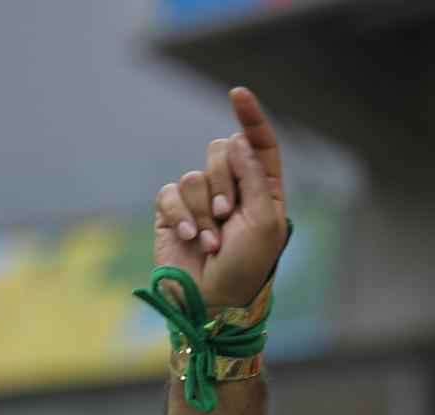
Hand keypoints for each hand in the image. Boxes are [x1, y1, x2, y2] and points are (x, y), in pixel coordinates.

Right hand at [153, 87, 288, 309]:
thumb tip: (237, 140)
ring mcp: (201, 200)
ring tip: (212, 242)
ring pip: (194, 175)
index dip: (250, 117)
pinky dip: (182, 216)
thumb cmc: (247, 267)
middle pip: (220, 151)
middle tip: (229, 216)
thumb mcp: (263, 222)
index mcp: (263, 190)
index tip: (237, 93)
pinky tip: (193, 239)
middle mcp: (232, 190)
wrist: (213, 301)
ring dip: (205, 211)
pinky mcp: (173, 213)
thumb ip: (253, 177)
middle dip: (223, 181)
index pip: (259, 145)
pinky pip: (170, 194)